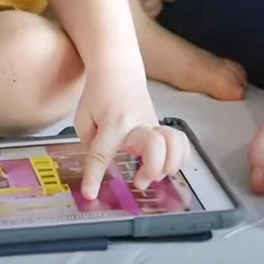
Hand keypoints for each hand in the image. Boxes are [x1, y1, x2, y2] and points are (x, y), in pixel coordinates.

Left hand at [74, 64, 188, 199]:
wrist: (118, 69)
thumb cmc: (98, 93)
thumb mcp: (83, 118)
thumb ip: (90, 144)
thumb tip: (101, 167)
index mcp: (112, 123)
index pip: (102, 154)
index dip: (94, 177)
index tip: (90, 194)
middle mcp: (137, 124)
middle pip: (154, 146)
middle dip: (151, 169)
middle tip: (139, 181)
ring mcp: (152, 124)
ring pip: (175, 143)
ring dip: (169, 165)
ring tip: (157, 175)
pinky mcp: (160, 127)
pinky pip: (180, 143)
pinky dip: (179, 158)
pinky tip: (167, 167)